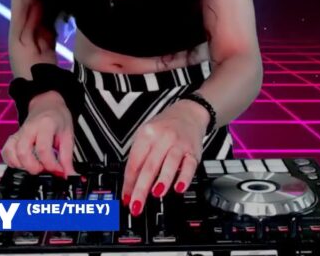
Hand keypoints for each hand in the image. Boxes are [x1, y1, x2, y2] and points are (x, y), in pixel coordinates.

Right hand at [1, 91, 76, 176]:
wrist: (47, 105)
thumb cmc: (57, 118)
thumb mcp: (68, 135)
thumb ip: (67, 158)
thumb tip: (69, 175)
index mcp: (45, 125)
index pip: (43, 149)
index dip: (51, 165)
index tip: (58, 170)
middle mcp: (29, 128)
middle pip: (23, 152)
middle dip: (34, 167)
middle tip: (44, 169)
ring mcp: (19, 133)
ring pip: (11, 152)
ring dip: (22, 165)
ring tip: (35, 166)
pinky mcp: (13, 138)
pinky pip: (6, 152)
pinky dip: (12, 161)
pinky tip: (23, 163)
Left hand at [121, 99, 209, 214]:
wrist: (188, 114)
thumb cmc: (164, 128)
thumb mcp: (147, 136)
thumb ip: (139, 159)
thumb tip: (130, 186)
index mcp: (146, 135)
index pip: (134, 162)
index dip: (129, 183)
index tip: (126, 199)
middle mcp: (162, 138)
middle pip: (149, 166)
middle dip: (141, 188)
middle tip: (136, 205)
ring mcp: (179, 144)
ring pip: (169, 164)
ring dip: (162, 180)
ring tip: (156, 194)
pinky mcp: (193, 152)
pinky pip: (189, 166)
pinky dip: (184, 178)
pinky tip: (179, 188)